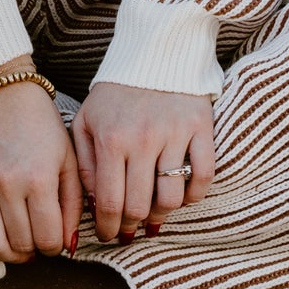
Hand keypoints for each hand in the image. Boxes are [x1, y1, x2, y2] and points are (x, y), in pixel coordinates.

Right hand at [0, 68, 82, 265]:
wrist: (1, 89)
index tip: (54, 241)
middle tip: (35, 241)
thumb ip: (73, 202)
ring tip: (14, 246)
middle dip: (33, 250)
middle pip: (21, 244)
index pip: (49, 238)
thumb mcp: (67, 156)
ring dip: (6, 253)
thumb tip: (68, 243)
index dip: (55, 247)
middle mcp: (7, 185)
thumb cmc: (38, 121)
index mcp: (39, 179)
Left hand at [73, 81, 214, 243]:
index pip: (110, 201)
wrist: (153, 53)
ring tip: (154, 212)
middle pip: (140, 206)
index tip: (109, 235)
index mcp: (111, 139)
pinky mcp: (202, 128)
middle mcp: (143, 139)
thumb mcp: (87, 121)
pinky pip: (203, 176)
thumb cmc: (115, 93)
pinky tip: (182, 196)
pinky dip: (194, 195)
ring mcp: (175, 134)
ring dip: (162, 213)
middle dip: (132, 226)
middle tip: (130, 230)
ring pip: (172, 198)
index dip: (109, 227)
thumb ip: (85, 163)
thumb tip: (94, 204)